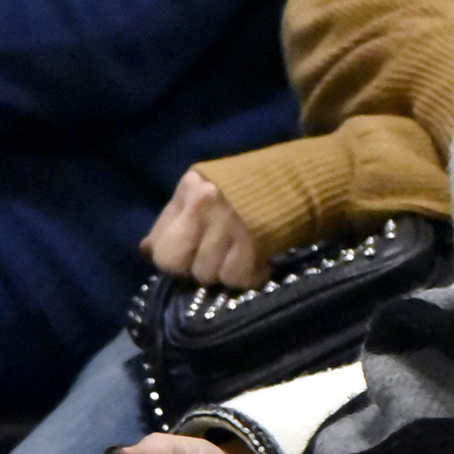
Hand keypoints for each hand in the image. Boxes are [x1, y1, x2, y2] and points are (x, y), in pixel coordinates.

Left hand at [144, 168, 263, 287]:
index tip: (195, 253)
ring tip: (243, 256)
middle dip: (192, 268)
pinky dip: (249, 277)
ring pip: (205, 273)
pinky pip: (234, 277)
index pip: (158, 241)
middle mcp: (202, 202)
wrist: (309, 177)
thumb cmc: (256, 186)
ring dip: (225, 272)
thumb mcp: (208, 190)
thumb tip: (145, 250)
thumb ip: (176, 218)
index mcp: (189, 187)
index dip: (175, 256)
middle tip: (217, 259)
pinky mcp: (252, 239)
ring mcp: (227, 221)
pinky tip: (260, 262)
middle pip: (173, 261)